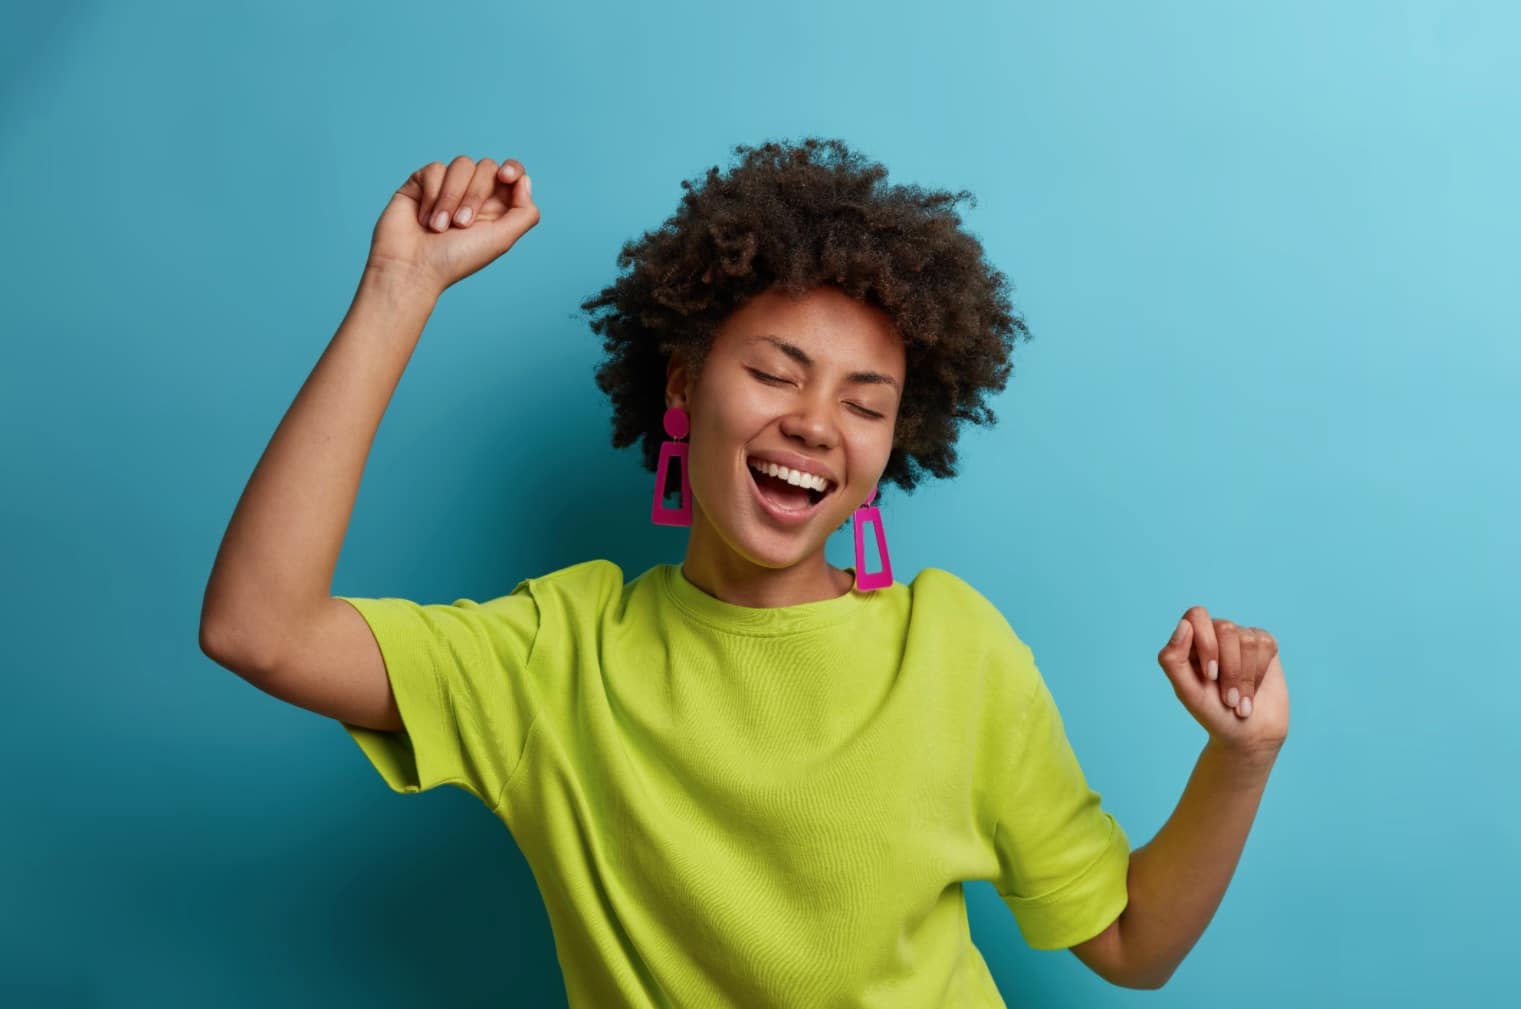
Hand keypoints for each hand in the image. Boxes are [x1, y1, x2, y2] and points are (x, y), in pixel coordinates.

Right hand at [366, 155, 539, 297]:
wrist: (411, 266)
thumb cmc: (455, 259)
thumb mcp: (502, 239)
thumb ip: (524, 213)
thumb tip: (524, 181)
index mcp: (496, 208)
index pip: (512, 174)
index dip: (512, 169)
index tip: (505, 178)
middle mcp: (473, 195)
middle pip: (487, 167)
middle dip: (475, 195)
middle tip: (461, 224)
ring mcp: (447, 187)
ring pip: (462, 164)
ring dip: (451, 198)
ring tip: (438, 227)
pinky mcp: (422, 182)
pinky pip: (435, 169)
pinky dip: (432, 195)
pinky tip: (423, 218)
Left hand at [1156, 607, 1289, 759]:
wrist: (1247, 734)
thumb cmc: (1212, 713)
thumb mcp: (1186, 692)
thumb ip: (1173, 659)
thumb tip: (1184, 625)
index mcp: (1190, 641)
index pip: (1196, 615)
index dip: (1206, 643)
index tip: (1210, 676)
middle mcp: (1215, 634)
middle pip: (1225, 627)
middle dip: (1230, 668)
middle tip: (1227, 698)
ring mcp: (1240, 638)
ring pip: (1247, 639)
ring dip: (1245, 678)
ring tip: (1239, 701)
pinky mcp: (1265, 645)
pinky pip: (1266, 644)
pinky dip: (1259, 673)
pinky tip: (1253, 691)